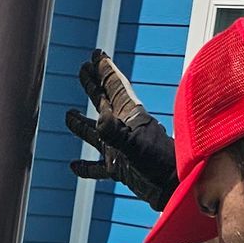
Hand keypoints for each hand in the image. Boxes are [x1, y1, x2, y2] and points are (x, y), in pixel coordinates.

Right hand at [66, 49, 179, 210]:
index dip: (105, 70)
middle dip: (94, 86)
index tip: (95, 54)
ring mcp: (121, 150)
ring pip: (97, 133)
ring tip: (69, 115)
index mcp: (131, 117)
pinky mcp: (121, 169)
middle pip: (105, 102)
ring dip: (83, 124)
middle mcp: (125, 129)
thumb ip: (117, 133)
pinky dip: (86, 167)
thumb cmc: (160, 165)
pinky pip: (98, 167)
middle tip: (83, 69)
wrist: (174, 188)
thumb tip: (100, 117)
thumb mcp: (136, 147)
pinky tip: (73, 166)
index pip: (115, 87)